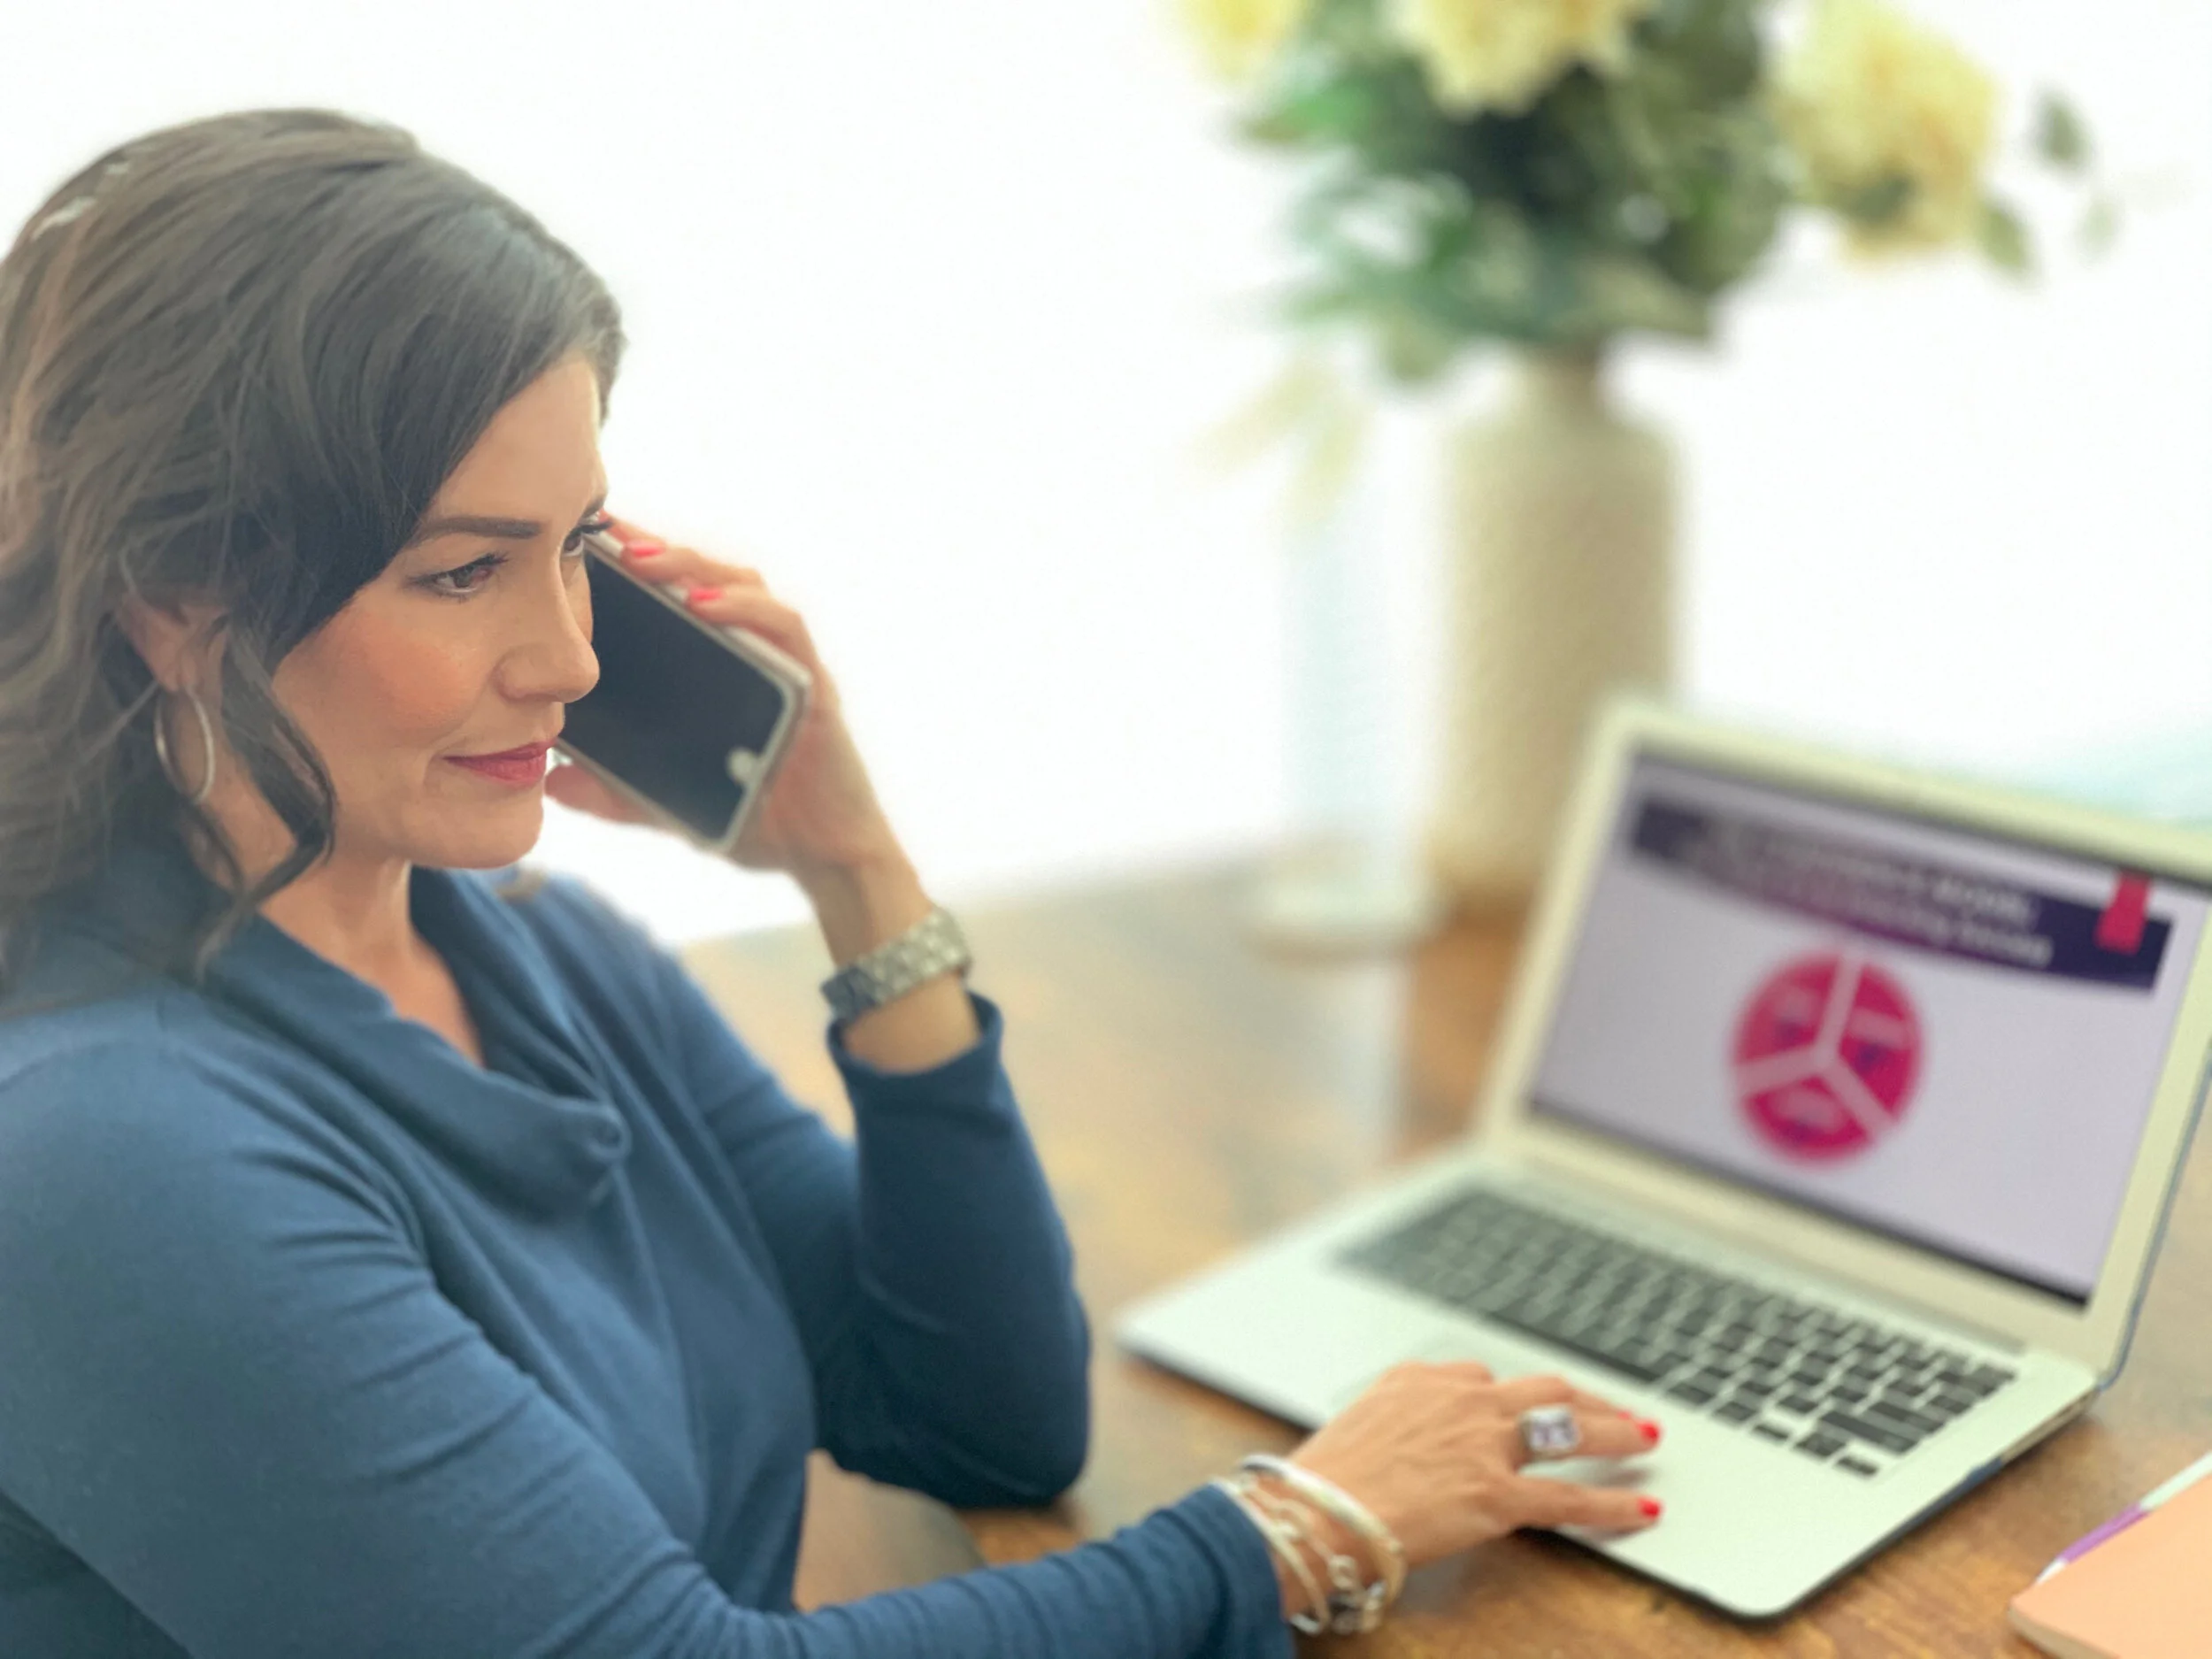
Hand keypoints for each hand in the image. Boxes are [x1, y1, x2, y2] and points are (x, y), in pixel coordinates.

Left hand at [543, 516, 901, 881]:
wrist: (824, 856)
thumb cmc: (756, 820)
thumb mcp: (668, 806)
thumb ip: (614, 795)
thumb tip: (552, 783)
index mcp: (720, 669)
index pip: (678, 595)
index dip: (637, 560)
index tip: (586, 539)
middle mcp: (756, 653)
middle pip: (707, 575)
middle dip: (657, 549)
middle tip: (606, 537)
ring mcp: (788, 663)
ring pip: (746, 585)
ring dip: (694, 565)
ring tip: (644, 560)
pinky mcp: (814, 683)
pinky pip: (784, 628)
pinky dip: (746, 608)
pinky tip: (704, 602)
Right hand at [1278, 1362, 1660, 1577]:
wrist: (1313, 1512)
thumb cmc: (1320, 1484)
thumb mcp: (1355, 1433)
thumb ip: (1393, 1432)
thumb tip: (1403, 1454)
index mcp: (1417, 1380)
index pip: (1480, 1378)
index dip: (1514, 1395)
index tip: (1532, 1403)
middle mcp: (1458, 1400)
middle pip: (1540, 1389)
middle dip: (1583, 1398)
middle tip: (1613, 1409)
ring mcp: (1482, 1444)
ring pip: (1567, 1428)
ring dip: (1613, 1429)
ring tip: (1644, 1435)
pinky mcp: (1497, 1495)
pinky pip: (1569, 1499)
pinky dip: (1613, 1503)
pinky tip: (1643, 1508)